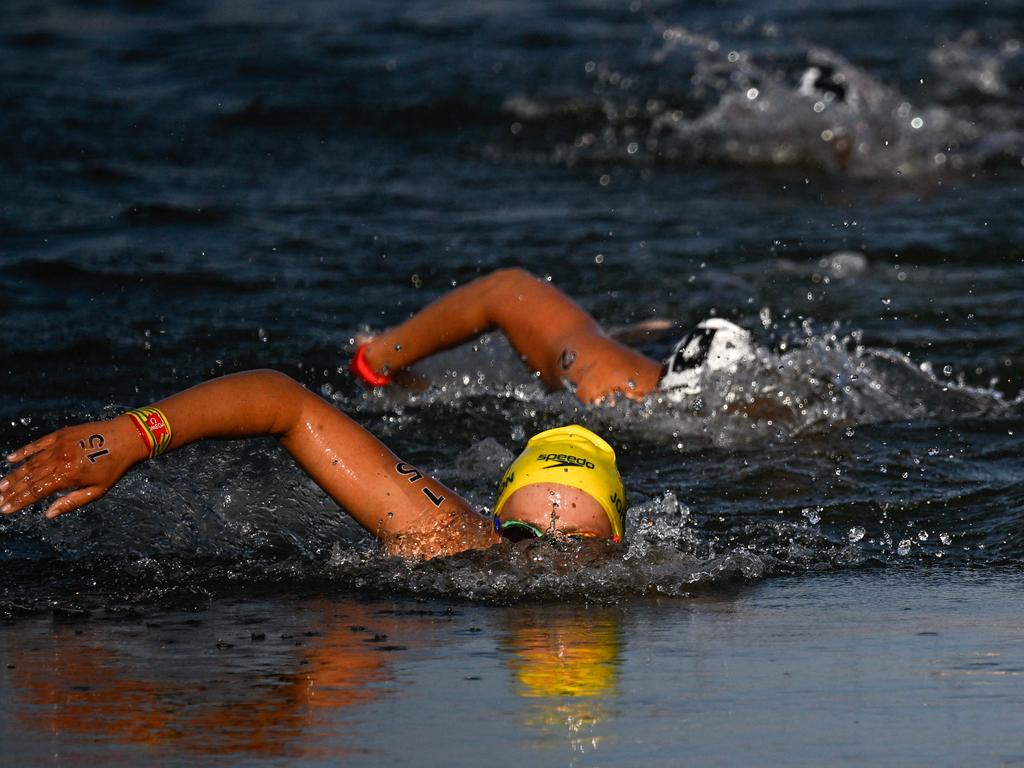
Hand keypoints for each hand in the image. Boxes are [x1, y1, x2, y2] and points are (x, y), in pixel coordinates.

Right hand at [0, 417, 143, 518]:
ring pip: (30, 462)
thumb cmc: (115, 467)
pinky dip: (23, 452)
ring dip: (14, 475)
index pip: (36, 491)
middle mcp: (60, 459)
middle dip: (12, 491)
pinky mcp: (61, 434)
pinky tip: (10, 459)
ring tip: (1, 486)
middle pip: (30, 478)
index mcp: (68, 476)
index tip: (5, 510)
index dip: (19, 501)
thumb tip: (48, 514)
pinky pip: (38, 444)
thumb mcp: (98, 490)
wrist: (127, 437)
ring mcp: (59, 445)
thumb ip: (72, 502)